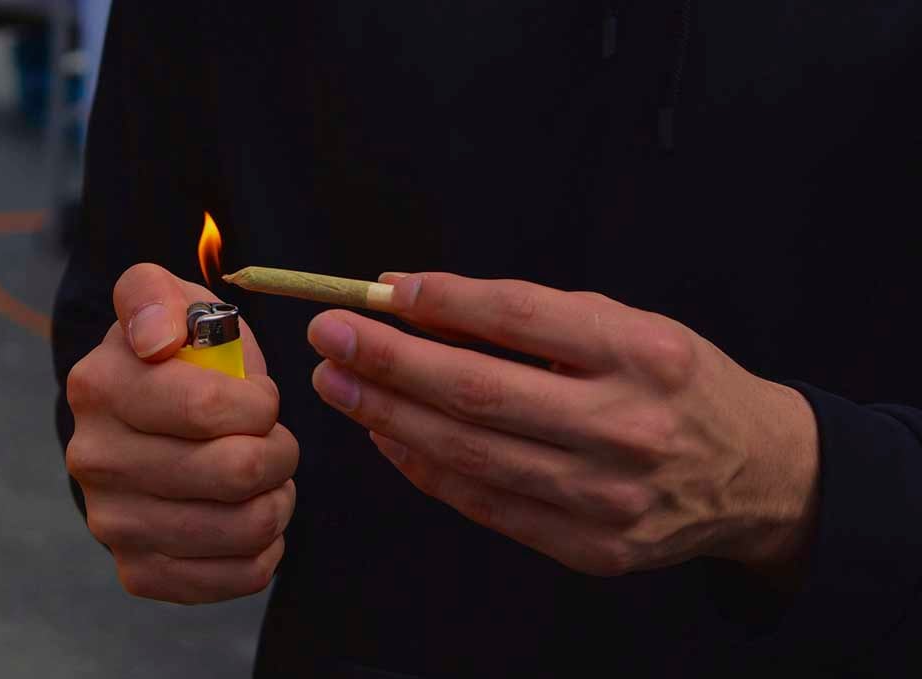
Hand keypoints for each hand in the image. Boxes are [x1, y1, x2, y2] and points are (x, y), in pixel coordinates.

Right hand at [66, 264, 297, 602]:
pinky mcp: (139, 572)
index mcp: (101, 386)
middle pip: (235, 472)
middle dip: (280, 451)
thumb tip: (155, 340)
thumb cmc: (175, 355)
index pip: (208, 408)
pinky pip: (237, 576)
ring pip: (245, 528)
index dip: (260, 405)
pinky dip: (267, 546)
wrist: (142, 421)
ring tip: (267, 476)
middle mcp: (95, 459)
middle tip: (274, 440)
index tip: (260, 399)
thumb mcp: (165, 300)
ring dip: (279, 498)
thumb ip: (153, 297)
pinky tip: (250, 514)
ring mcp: (113, 523)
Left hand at [308, 273, 818, 577]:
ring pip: (469, 454)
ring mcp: (607, 498)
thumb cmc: (678, 385)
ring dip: (389, 416)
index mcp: (641, 354)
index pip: (518, 319)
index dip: (441, 303)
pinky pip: (485, 504)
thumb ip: (526, 314)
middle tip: (332, 336)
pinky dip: (426, 467)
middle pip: (478, 391)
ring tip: (341, 383)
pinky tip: (387, 436)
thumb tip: (413, 295)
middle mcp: (626, 427)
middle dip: (389, 361)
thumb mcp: (623, 325)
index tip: (380, 291)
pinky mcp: (591, 549)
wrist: (757, 474)